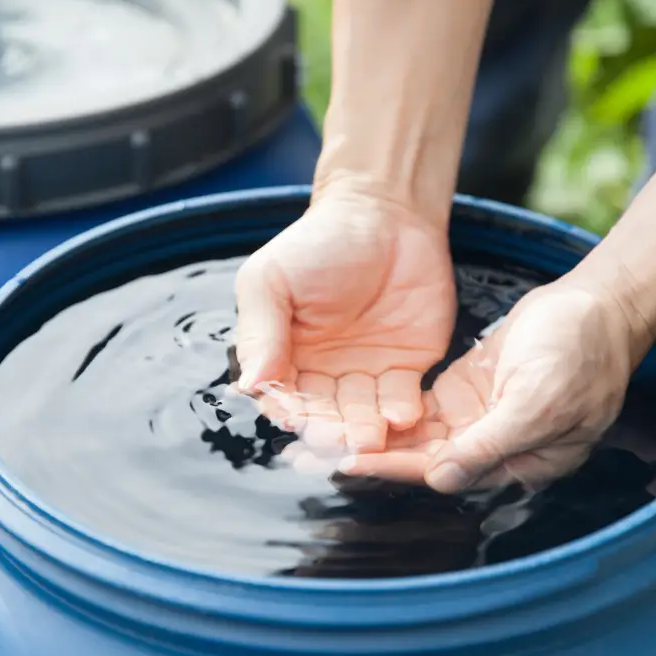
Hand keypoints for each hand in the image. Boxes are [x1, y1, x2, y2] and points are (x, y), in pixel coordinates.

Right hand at [234, 186, 455, 452]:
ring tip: (371, 437)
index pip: (283, 396)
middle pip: (324, 414)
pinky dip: (402, 413)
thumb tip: (248, 384)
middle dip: (330, 430)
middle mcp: (324, 373)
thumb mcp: (272, 279)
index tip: (296, 420)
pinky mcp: (406, 368)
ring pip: (362, 415)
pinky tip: (403, 418)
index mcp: (285, 356)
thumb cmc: (319, 242)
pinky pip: (402, 399)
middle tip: (339, 441)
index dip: (289, 410)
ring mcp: (366, 373)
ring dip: (365, 430)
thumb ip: (260, 331)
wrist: (385, 213)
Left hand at [338, 281, 636, 490]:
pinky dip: (393, 412)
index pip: (445, 471)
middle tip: (322, 452)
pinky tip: (356, 408)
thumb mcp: (539, 401)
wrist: (595, 306)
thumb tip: (441, 480)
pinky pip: (423, 410)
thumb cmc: (579, 353)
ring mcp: (476, 419)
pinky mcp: (465, 393)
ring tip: (329, 433)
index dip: (396, 468)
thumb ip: (490, 444)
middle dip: (375, 456)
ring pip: (419, 437)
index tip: (350, 464)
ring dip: (377, 436)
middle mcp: (491, 448)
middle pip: (424, 459)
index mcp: (516, 461)